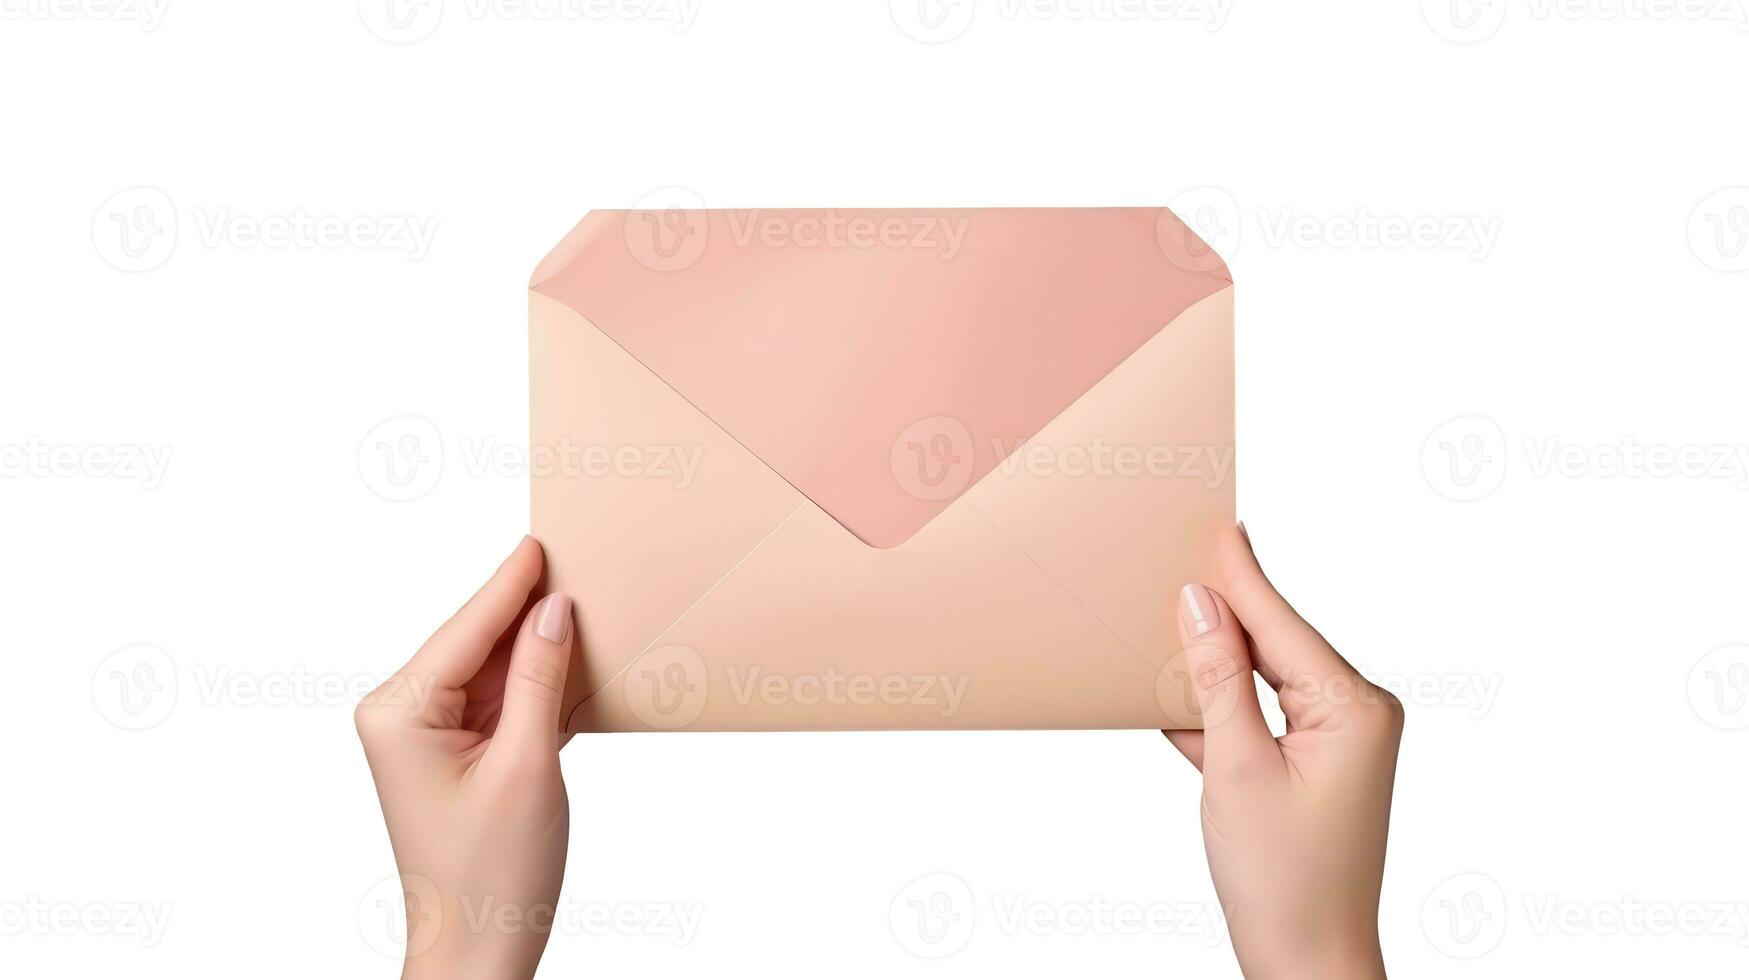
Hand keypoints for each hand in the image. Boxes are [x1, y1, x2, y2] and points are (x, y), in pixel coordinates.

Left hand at [355, 537, 574, 979]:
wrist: (478, 952)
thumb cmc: (491, 876)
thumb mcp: (528, 766)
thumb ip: (539, 679)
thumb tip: (553, 611)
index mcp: (399, 713)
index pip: (466, 630)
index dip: (510, 586)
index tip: (539, 543)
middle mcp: (399, 717)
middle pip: (474, 643)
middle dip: (525, 611)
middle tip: (571, 564)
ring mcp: (423, 738)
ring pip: (489, 671)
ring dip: (534, 649)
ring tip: (581, 608)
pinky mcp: (451, 757)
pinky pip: (496, 702)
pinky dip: (533, 687)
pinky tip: (569, 663)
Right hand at [1164, 525, 1402, 979]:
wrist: (1308, 964)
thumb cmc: (1284, 880)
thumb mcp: (1235, 769)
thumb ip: (1218, 679)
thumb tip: (1201, 605)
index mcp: (1354, 708)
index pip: (1282, 623)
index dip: (1242, 576)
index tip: (1220, 524)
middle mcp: (1358, 715)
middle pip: (1277, 643)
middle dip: (1226, 612)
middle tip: (1184, 557)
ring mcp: (1339, 743)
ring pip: (1265, 679)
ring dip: (1215, 663)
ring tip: (1169, 619)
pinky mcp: (1314, 767)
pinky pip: (1261, 717)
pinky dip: (1220, 710)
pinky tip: (1177, 694)